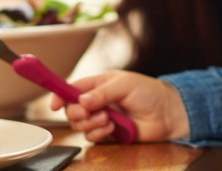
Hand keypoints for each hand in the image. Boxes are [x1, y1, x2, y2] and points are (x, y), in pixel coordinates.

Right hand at [48, 70, 188, 143]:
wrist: (167, 114)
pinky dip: (98, 133)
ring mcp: (101, 118)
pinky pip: (91, 137)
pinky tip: (112, 128)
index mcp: (98, 84)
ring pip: (79, 125)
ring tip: (108, 118)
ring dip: (90, 123)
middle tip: (90, 112)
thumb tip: (82, 100)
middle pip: (71, 110)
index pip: (71, 89)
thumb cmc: (149, 92)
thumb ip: (102, 92)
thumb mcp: (125, 84)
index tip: (54, 104)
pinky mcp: (107, 134)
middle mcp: (96, 102)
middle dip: (76, 112)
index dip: (60, 95)